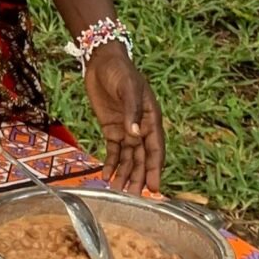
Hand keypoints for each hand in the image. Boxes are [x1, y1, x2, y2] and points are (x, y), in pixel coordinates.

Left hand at [82, 44, 163, 192]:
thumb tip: (136, 135)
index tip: (154, 187)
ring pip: (128, 158)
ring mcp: (126, 130)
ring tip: (120, 192)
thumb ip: (132, 112)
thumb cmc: (121, 72)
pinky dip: (111, 164)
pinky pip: (113, 151)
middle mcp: (141, 128)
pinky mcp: (111, 129)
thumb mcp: (128, 89)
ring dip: (125, 174)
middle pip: (141, 158)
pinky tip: (107, 176)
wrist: (103, 62)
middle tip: (134, 196)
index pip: (155, 149)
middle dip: (139, 177)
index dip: (154, 168)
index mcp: (151, 119)